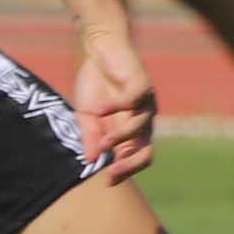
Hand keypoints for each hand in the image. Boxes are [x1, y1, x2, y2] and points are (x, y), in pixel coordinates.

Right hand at [72, 24, 157, 181]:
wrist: (98, 52)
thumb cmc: (95, 87)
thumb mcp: (86, 117)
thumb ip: (89, 138)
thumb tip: (91, 160)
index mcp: (130, 133)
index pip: (137, 159)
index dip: (125, 172)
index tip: (106, 180)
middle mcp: (142, 121)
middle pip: (147, 151)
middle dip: (130, 165)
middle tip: (111, 172)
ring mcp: (145, 103)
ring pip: (140, 127)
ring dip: (119, 137)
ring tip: (101, 142)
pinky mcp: (142, 84)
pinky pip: (132, 100)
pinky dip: (114, 108)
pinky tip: (97, 110)